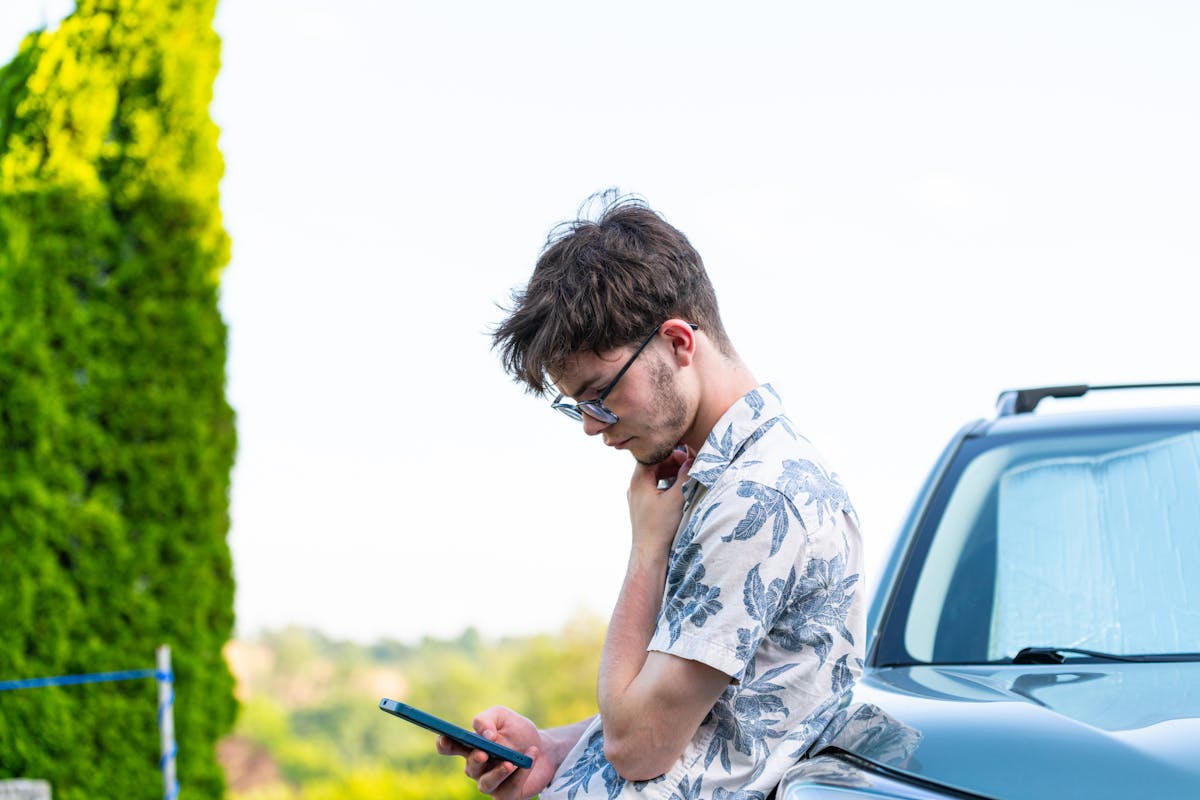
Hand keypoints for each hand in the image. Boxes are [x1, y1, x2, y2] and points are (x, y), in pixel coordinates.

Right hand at [436, 706, 552, 799]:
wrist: (543, 748)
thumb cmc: (518, 732)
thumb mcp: (503, 717)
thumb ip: (487, 720)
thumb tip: (484, 734)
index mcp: (471, 746)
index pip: (450, 747)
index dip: (444, 744)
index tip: (445, 737)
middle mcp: (477, 767)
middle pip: (469, 767)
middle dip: (475, 760)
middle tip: (483, 753)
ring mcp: (491, 782)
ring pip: (486, 784)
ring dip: (497, 773)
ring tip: (510, 763)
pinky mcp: (507, 795)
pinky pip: (509, 789)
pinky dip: (520, 774)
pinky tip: (530, 757)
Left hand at [627, 446, 693, 559]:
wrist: (650, 553)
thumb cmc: (660, 527)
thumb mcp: (677, 498)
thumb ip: (685, 476)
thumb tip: (693, 459)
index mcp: (639, 480)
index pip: (653, 456)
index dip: (671, 454)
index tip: (687, 457)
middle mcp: (635, 486)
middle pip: (654, 465)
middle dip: (672, 463)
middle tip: (689, 466)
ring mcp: (638, 497)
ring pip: (655, 477)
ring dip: (671, 474)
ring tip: (686, 477)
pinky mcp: (643, 507)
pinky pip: (655, 488)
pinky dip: (667, 485)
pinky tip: (679, 491)